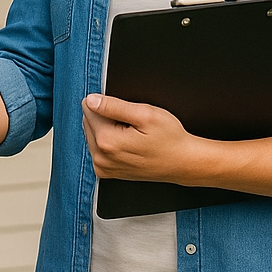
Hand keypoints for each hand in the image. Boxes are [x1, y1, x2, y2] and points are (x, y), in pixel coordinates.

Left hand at [81, 94, 198, 182]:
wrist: (182, 163)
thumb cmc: (169, 139)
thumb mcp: (144, 114)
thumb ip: (113, 106)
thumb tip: (90, 100)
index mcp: (107, 141)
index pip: (88, 106)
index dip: (108, 103)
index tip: (125, 112)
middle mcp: (100, 157)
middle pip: (88, 120)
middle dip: (106, 116)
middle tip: (131, 123)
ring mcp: (102, 167)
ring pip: (92, 132)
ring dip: (107, 128)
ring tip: (131, 134)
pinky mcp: (105, 171)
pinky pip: (97, 146)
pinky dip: (109, 140)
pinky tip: (127, 144)